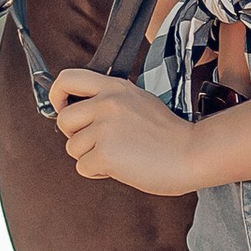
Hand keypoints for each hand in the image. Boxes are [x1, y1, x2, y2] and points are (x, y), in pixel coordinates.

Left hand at [51, 67, 208, 194]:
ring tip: (120, 155)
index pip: (68, 78)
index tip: (62, 107)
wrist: (193, 153)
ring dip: (91, 157)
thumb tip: (82, 112)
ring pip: (73, 147)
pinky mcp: (106, 152)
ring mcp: (106, 127)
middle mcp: (107, 103)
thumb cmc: (170, 135)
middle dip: (75, 135)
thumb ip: (111, 101)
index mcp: (115, 87)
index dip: (57, 94)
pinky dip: (99, 173)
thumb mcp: (140, 101)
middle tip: (98, 142)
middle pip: (64, 120)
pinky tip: (121, 167)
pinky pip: (83, 167)